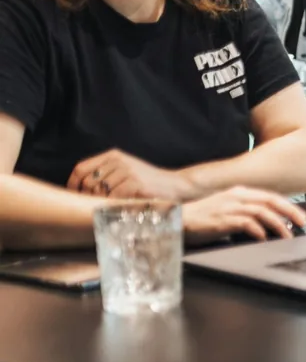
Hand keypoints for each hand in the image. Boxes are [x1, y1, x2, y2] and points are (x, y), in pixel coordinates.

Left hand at [68, 150, 198, 200]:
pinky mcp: (135, 183)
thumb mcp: (125, 172)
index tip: (74, 196)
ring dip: (104, 202)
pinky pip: (114, 198)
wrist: (176, 185)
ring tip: (114, 206)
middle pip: (88, 182)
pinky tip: (124, 206)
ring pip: (100, 192)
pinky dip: (116, 205)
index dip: (73, 184)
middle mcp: (118, 160)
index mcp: (113, 155)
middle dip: (89, 197)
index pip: (81, 168)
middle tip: (97, 206)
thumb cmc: (148, 183)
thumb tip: (78, 191)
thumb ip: (105, 175)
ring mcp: (127, 171)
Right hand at [181, 187, 305, 244]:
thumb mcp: (227, 210)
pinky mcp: (222, 219)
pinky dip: (258, 230)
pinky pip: (246, 223)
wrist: (177, 220)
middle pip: (271, 201)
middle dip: (291, 212)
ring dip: (278, 224)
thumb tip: (269, 225)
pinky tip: (264, 238)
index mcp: (239, 193)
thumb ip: (246, 213)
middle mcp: (237, 196)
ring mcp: (229, 207)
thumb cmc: (203, 218)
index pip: (270, 196)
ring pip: (262, 212)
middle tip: (303, 224)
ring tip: (288, 236)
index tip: (301, 217)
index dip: (289, 206)